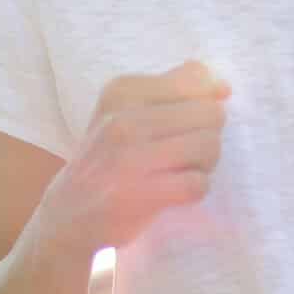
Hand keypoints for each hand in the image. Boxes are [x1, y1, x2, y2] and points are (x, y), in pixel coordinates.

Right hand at [43, 60, 229, 253]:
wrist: (69, 214)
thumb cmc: (109, 157)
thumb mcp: (127, 110)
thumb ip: (175, 88)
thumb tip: (223, 87)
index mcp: (122, 90)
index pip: (197, 80)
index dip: (202, 104)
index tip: (183, 123)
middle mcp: (123, 119)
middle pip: (211, 114)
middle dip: (206, 134)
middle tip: (181, 152)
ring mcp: (130, 158)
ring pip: (210, 146)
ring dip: (204, 164)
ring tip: (178, 170)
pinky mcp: (140, 195)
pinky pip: (199, 184)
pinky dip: (195, 189)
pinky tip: (173, 191)